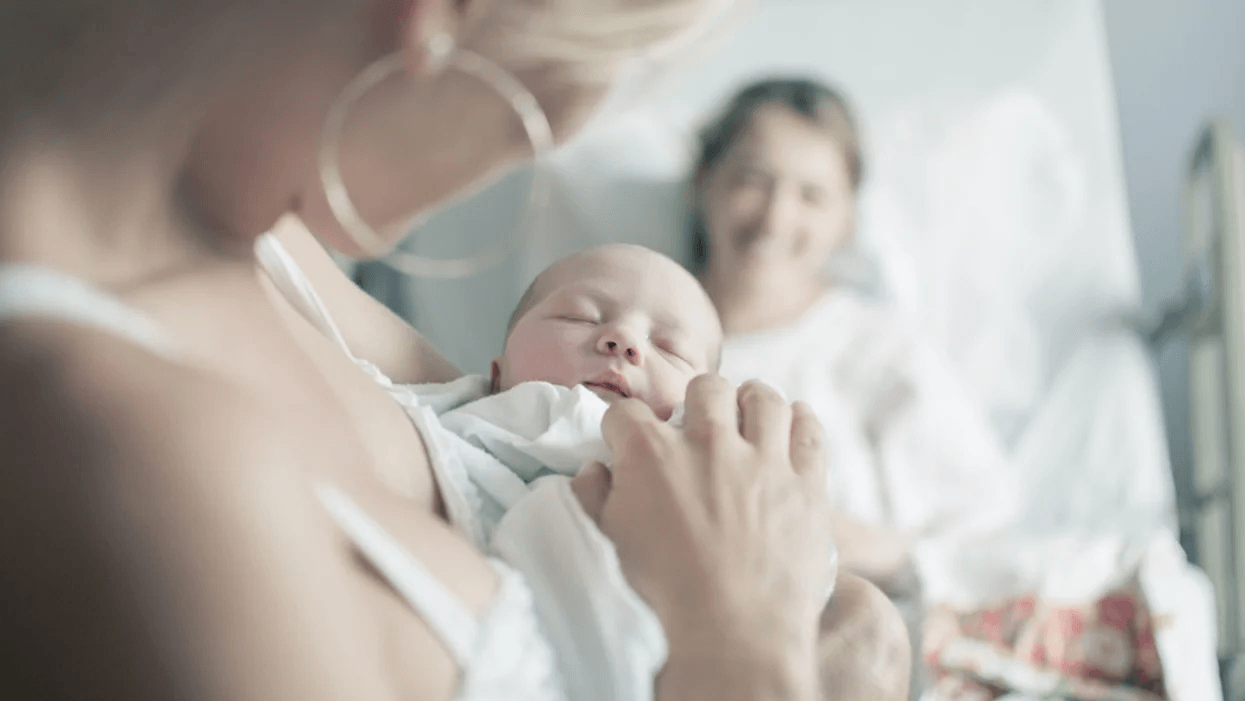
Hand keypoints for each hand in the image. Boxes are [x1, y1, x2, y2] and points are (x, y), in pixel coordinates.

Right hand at [573, 377, 833, 682]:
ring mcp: (763, 458)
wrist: (735, 632)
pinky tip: (792, 424)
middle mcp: (708, 441)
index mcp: (651, 455)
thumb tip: (592, 470)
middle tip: (698, 429)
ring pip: (764, 397)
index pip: (627, 413)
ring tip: (747, 417)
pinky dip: (800, 420)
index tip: (629, 445)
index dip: (624, 429)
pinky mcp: (806, 480)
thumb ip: (594, 497)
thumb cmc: (665, 592)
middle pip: (705, 389)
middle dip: (697, 404)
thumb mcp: (610, 543)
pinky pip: (808, 428)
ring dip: (752, 402)